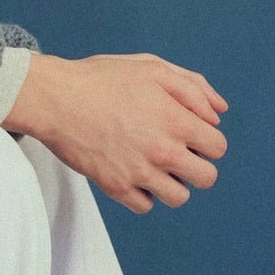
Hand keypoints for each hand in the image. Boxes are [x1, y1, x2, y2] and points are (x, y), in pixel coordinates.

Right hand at [3, 52, 227, 213]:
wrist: (55, 98)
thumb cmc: (101, 79)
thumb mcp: (152, 68)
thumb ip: (194, 88)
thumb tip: (219, 113)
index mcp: (177, 121)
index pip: (218, 147)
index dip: (206, 139)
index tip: (188, 134)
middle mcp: (163, 150)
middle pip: (206, 178)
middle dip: (196, 165)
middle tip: (175, 152)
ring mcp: (139, 172)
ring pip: (178, 197)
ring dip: (172, 183)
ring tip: (153, 165)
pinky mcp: (115, 186)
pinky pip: (145, 206)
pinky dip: (143, 195)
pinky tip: (132, 174)